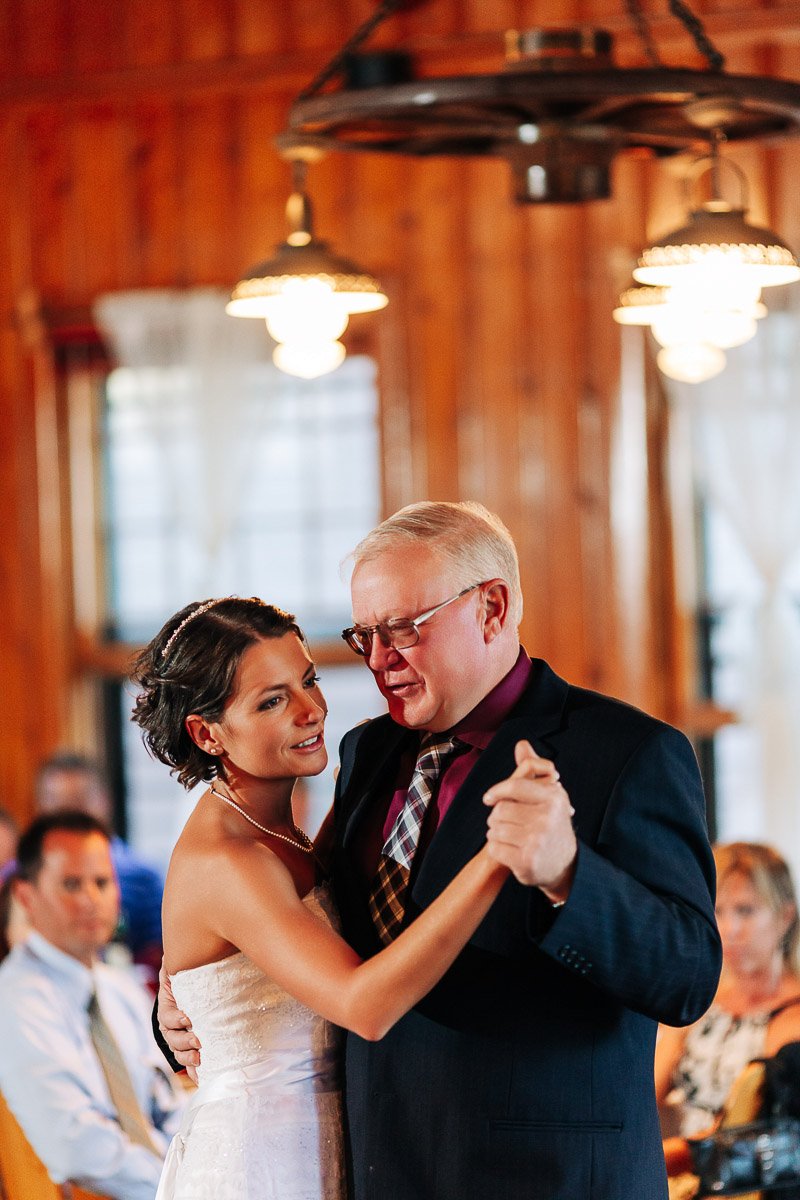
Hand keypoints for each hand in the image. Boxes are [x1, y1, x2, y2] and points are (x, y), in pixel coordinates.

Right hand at [158, 958, 201, 1073]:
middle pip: (172, 1039)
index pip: (167, 1017)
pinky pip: (188, 1065)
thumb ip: (174, 964)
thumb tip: (170, 953)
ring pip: (178, 1053)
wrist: (195, 994)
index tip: (188, 1018)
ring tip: (200, 1059)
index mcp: (167, 1008)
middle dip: (184, 1042)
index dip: (176, 1019)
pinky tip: (202, 1077)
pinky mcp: (189, 1050)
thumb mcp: (179, 971)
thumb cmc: (188, 980)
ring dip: (188, 1059)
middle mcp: (170, 1028)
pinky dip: (194, 1072)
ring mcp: (178, 1041)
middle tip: (199, 1041)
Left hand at [483, 740, 576, 898]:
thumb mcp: (548, 795)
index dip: (497, 791)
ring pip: (494, 829)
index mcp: (554, 798)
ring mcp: (537, 841)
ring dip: (495, 833)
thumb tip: (521, 743)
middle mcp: (547, 819)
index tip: (488, 798)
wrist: (565, 864)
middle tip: (506, 823)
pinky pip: (494, 848)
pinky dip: (496, 849)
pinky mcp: (526, 861)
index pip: (515, 786)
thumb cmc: (551, 823)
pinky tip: (508, 850)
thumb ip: (533, 769)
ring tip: (508, 836)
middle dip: (497, 816)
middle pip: (500, 809)